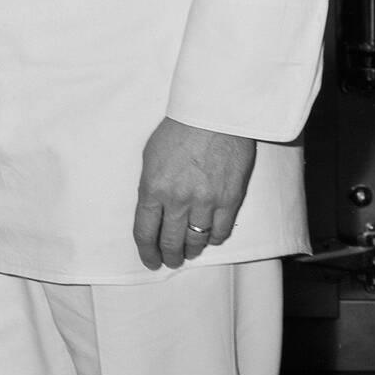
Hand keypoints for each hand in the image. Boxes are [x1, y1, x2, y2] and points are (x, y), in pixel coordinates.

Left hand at [133, 117, 256, 269]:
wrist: (214, 114)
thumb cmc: (179, 129)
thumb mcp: (151, 155)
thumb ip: (151, 186)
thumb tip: (154, 210)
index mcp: (153, 187)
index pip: (145, 231)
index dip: (147, 251)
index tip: (150, 260)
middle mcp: (177, 199)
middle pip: (171, 242)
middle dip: (169, 256)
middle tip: (169, 259)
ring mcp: (205, 201)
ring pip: (196, 241)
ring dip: (191, 250)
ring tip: (188, 250)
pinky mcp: (229, 200)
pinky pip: (221, 232)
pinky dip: (213, 237)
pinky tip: (209, 235)